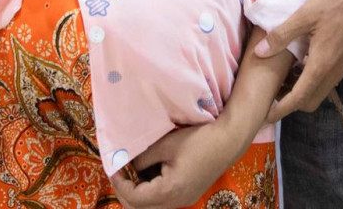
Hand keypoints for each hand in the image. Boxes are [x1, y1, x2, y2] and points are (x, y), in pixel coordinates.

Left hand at [111, 122, 240, 208]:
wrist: (228, 140)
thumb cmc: (198, 139)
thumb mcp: (166, 144)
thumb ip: (144, 157)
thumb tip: (130, 164)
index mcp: (169, 192)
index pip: (135, 198)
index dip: (120, 184)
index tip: (113, 168)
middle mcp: (176, 202)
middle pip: (142, 208)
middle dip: (126, 192)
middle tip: (119, 173)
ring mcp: (184, 200)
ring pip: (153, 206)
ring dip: (139, 193)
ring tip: (132, 172)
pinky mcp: (189, 194)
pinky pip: (164, 200)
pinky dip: (152, 190)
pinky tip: (149, 173)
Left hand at [254, 0, 342, 121]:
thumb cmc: (336, 2)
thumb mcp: (304, 15)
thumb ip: (282, 35)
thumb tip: (260, 53)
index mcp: (322, 65)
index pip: (299, 99)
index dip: (280, 110)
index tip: (265, 116)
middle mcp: (335, 72)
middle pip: (311, 100)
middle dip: (290, 103)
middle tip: (273, 91)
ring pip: (321, 91)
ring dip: (303, 90)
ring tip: (286, 75)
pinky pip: (329, 79)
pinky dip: (314, 79)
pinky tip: (305, 60)